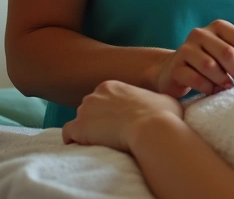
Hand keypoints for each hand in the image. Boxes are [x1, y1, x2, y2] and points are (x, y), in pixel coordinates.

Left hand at [62, 80, 181, 151]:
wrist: (152, 129)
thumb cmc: (163, 115)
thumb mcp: (164, 99)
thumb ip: (156, 99)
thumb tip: (165, 103)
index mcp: (113, 86)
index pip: (103, 98)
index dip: (111, 111)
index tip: (120, 122)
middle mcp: (95, 94)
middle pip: (90, 108)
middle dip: (98, 120)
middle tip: (112, 133)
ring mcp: (84, 110)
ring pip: (80, 121)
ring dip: (88, 131)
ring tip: (104, 143)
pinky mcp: (78, 127)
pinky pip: (68, 134)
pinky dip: (74, 141)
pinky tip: (86, 147)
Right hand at [152, 20, 233, 96]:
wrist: (176, 71)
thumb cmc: (212, 63)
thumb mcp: (232, 55)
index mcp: (219, 27)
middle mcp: (201, 33)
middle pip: (228, 52)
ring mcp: (186, 48)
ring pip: (210, 66)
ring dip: (224, 81)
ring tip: (230, 89)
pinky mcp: (175, 66)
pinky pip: (195, 78)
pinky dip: (208, 87)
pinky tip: (213, 92)